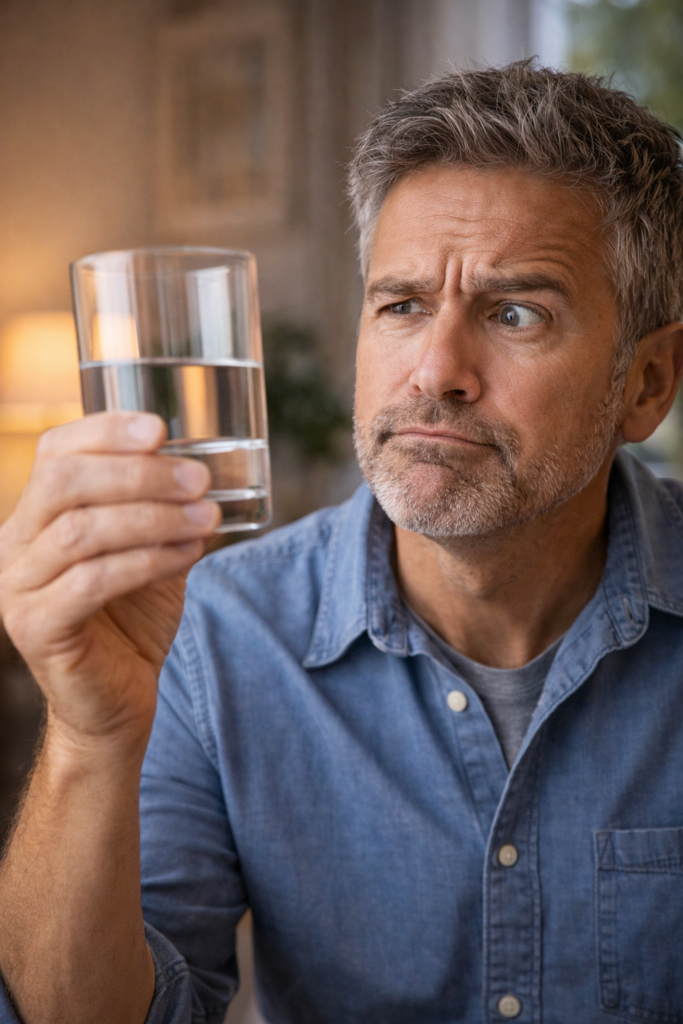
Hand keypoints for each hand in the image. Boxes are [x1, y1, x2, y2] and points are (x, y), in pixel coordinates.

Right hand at [0, 413, 219, 750]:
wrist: (116, 701)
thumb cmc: (132, 620)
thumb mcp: (151, 551)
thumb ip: (163, 511)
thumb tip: (203, 471)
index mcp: (35, 516)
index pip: (56, 453)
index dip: (105, 431)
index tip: (160, 428)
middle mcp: (14, 545)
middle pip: (64, 483)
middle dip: (138, 474)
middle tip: (198, 480)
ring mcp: (17, 588)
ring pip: (81, 530)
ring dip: (154, 517)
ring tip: (206, 520)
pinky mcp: (37, 628)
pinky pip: (91, 580)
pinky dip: (146, 561)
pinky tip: (187, 554)